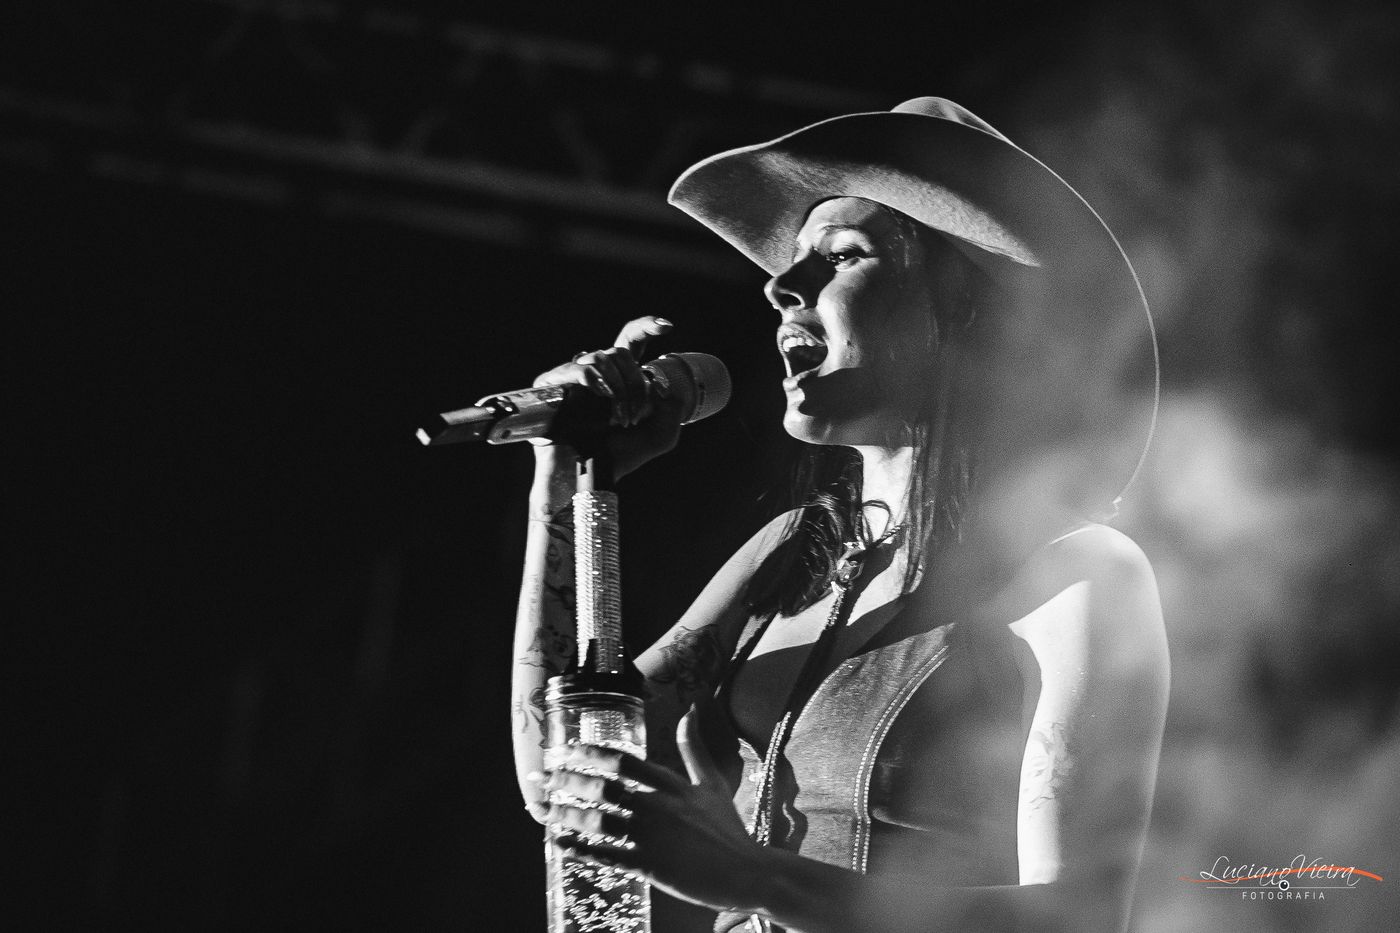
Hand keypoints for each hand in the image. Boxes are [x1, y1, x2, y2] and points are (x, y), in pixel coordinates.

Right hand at [530, 316, 682, 478]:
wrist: (590, 478)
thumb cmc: (619, 458)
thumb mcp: (660, 435)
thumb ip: (672, 408)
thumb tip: (659, 384)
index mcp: (619, 378)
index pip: (631, 341)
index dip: (647, 327)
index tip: (668, 327)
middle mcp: (595, 374)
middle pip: (620, 352)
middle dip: (636, 383)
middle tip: (635, 415)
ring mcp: (572, 378)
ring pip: (602, 358)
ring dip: (618, 389)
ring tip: (617, 419)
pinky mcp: (552, 385)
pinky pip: (579, 368)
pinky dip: (596, 382)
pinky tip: (601, 400)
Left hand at [534, 706, 766, 912]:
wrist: (748, 873)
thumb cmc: (728, 829)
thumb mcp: (712, 782)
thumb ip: (693, 746)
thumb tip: (690, 708)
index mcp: (672, 784)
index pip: (623, 760)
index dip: (590, 753)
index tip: (566, 750)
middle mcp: (659, 806)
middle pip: (603, 787)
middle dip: (567, 781)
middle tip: (543, 779)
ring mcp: (654, 837)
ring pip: (599, 821)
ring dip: (565, 814)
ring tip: (541, 809)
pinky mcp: (651, 866)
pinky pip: (606, 855)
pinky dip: (578, 849)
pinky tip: (558, 843)